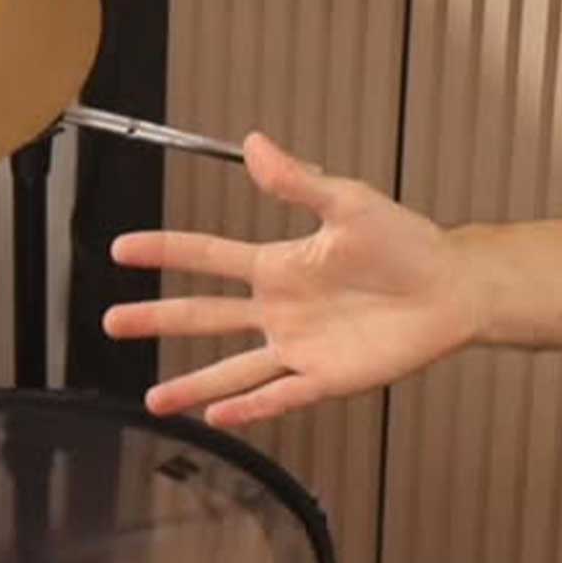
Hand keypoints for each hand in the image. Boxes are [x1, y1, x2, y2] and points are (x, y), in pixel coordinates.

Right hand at [103, 133, 478, 426]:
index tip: (120, 250)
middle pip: (204, 316)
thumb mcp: (348, 204)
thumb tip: (253, 143)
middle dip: (157, 320)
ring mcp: (299, 346)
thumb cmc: (406, 243)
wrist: (450, 289)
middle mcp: (279, 308)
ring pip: (232, 368)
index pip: (207, 256)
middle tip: (111, 323)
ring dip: (193, 385)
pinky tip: (216, 418)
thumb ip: (298, 181)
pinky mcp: (326, 377)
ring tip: (152, 401)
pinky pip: (279, 396)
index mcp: (279, 264)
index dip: (165, 251)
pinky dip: (249, 409)